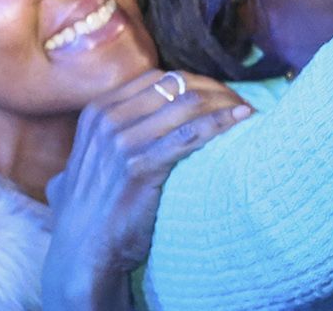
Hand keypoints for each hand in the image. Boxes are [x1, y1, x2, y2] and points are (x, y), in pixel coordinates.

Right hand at [42, 70, 251, 308]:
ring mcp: (121, 141)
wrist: (84, 253)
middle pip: (175, 86)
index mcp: (99, 111)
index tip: (222, 95)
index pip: (159, 79)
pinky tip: (242, 120)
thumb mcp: (93, 160)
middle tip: (241, 102)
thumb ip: (112, 135)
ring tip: (248, 110)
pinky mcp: (139, 166)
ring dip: (223, 103)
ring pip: (186, 104)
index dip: (196, 83)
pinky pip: (189, 135)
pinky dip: (220, 123)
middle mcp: (108, 119)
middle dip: (214, 90)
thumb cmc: (97, 210)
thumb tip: (131, 124)